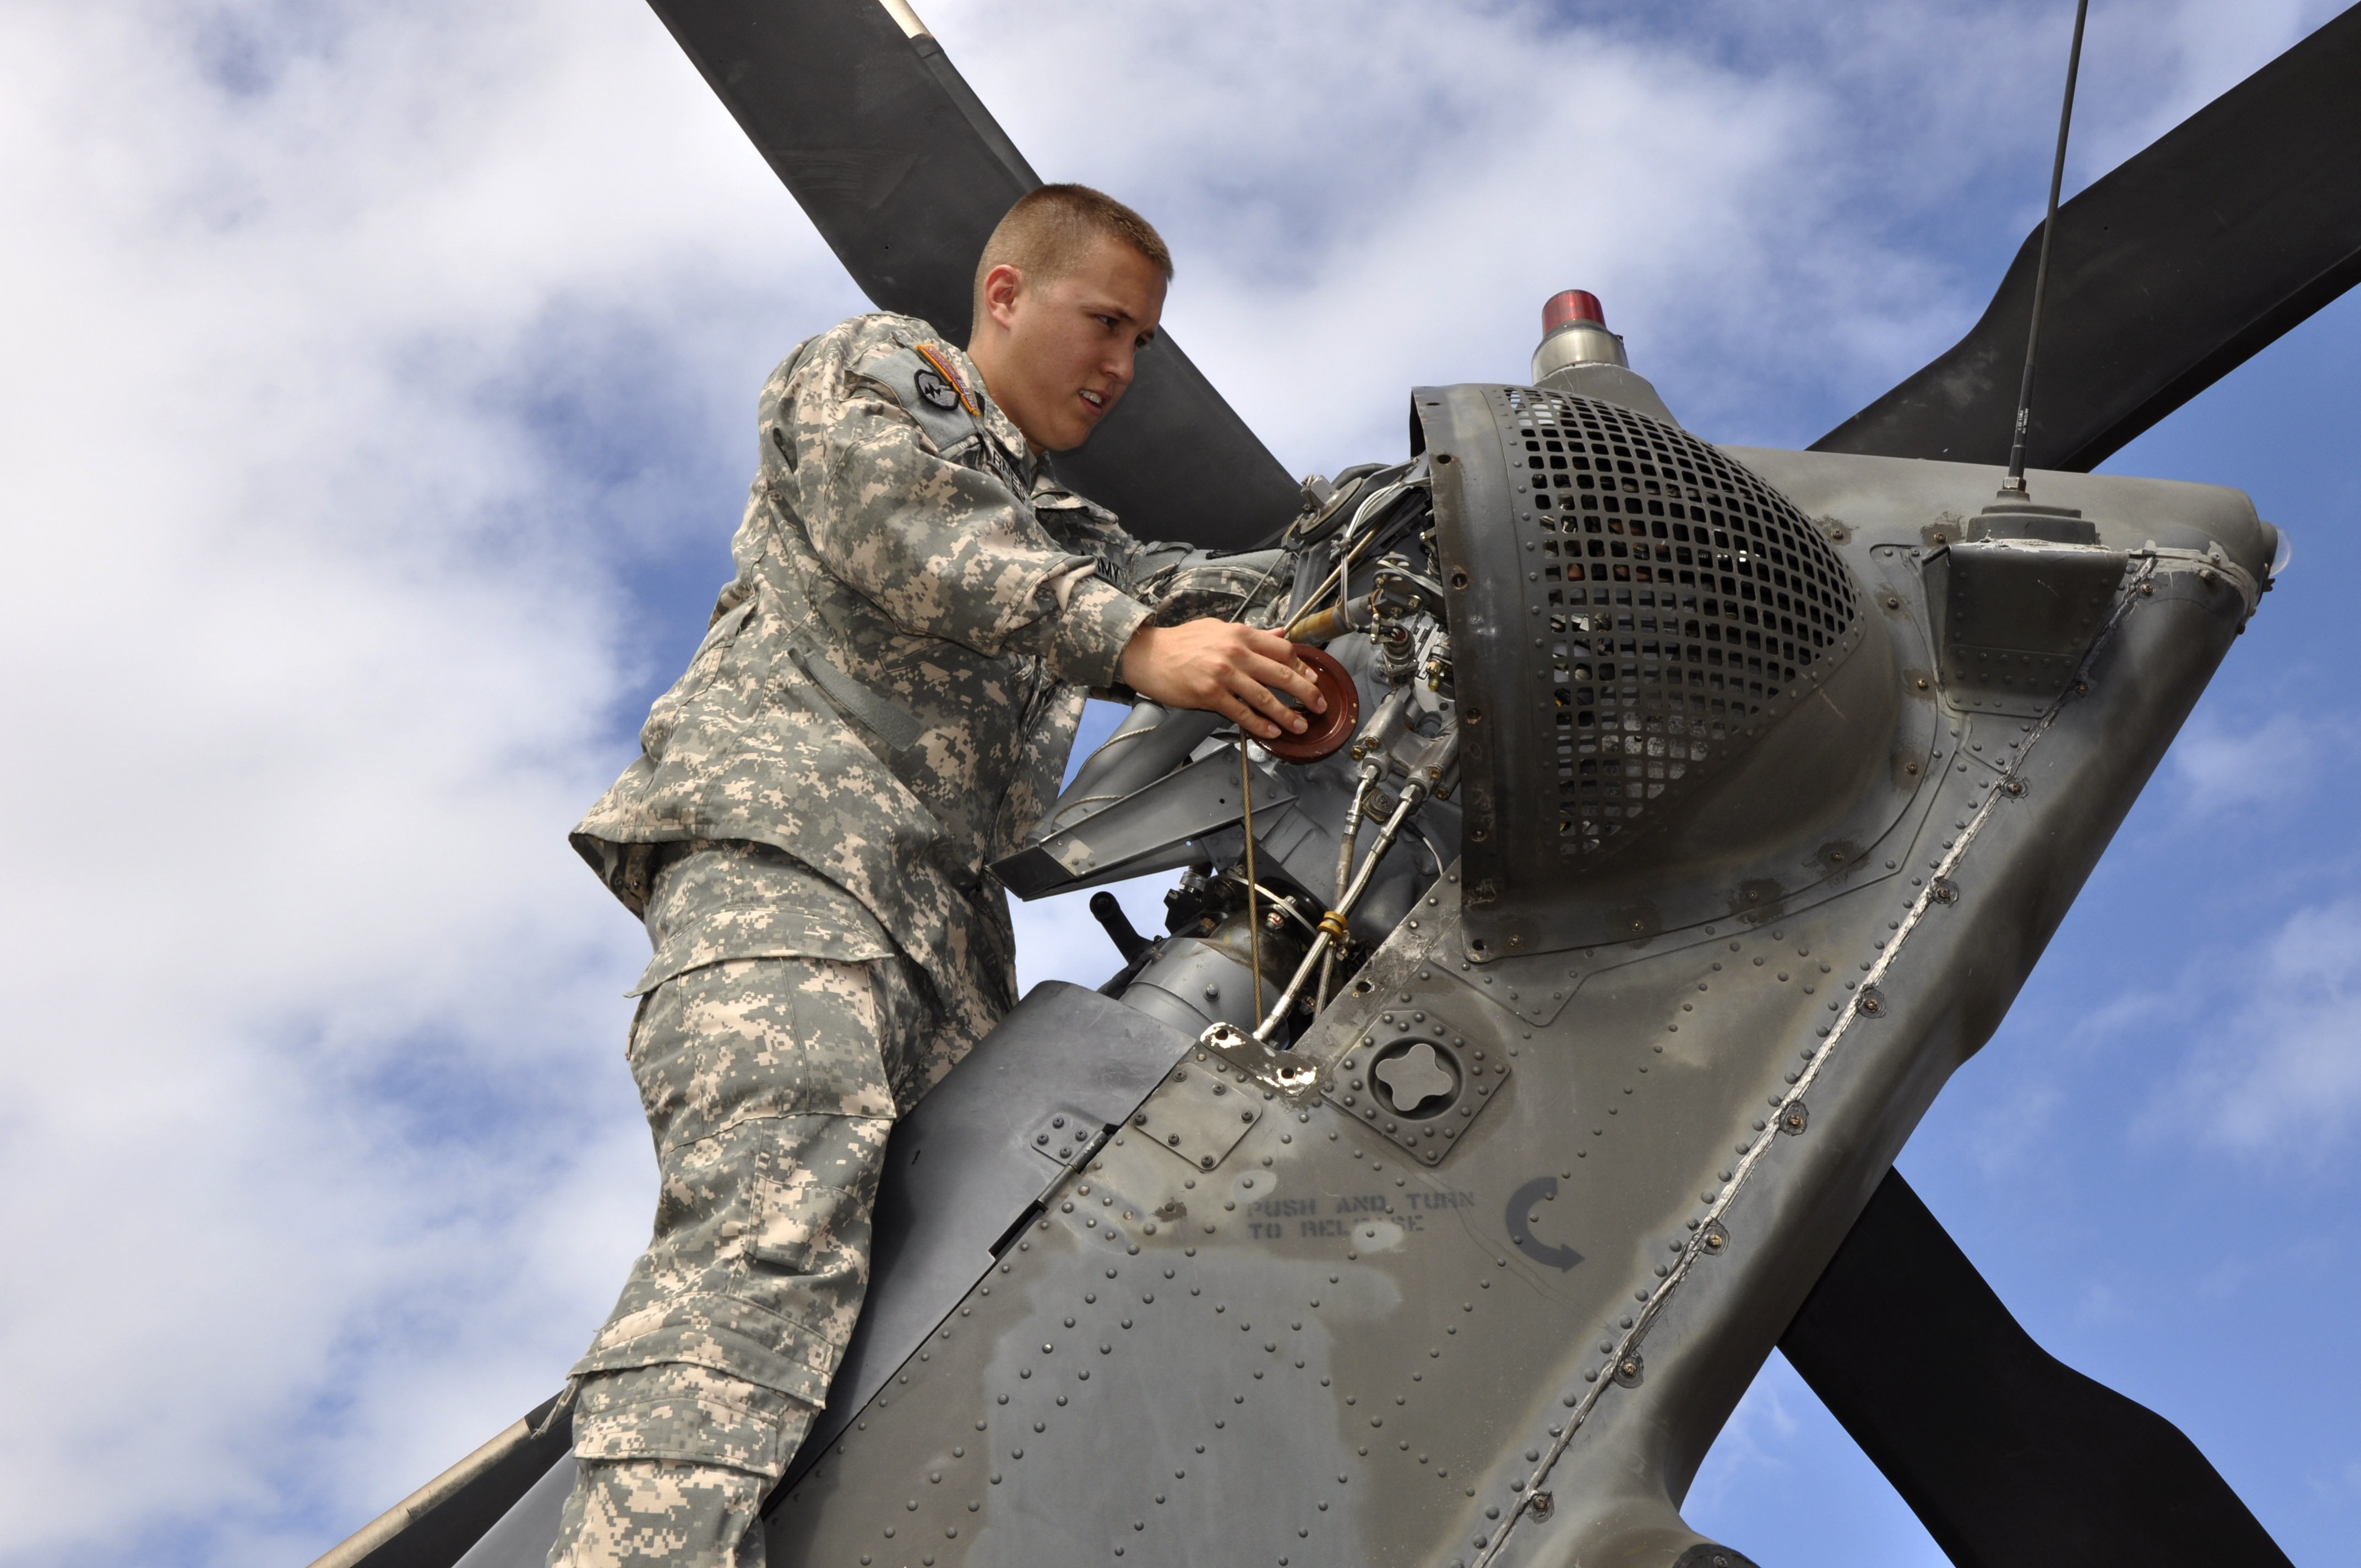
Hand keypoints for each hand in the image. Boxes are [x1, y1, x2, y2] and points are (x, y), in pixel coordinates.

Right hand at [1119, 619, 1326, 740]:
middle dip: (1305, 691)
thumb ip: (1252, 634)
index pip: (1281, 649)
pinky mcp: (1209, 694)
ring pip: (1264, 696)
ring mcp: (1223, 674)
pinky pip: (1241, 712)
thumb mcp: (1219, 629)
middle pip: (1280, 673)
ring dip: (1286, 713)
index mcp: (1240, 634)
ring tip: (1300, 725)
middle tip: (1319, 705)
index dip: (1301, 665)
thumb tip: (1280, 634)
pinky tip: (1272, 732)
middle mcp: (1234, 652)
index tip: (1312, 679)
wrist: (1148, 654)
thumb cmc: (1181, 642)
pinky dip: (1259, 724)